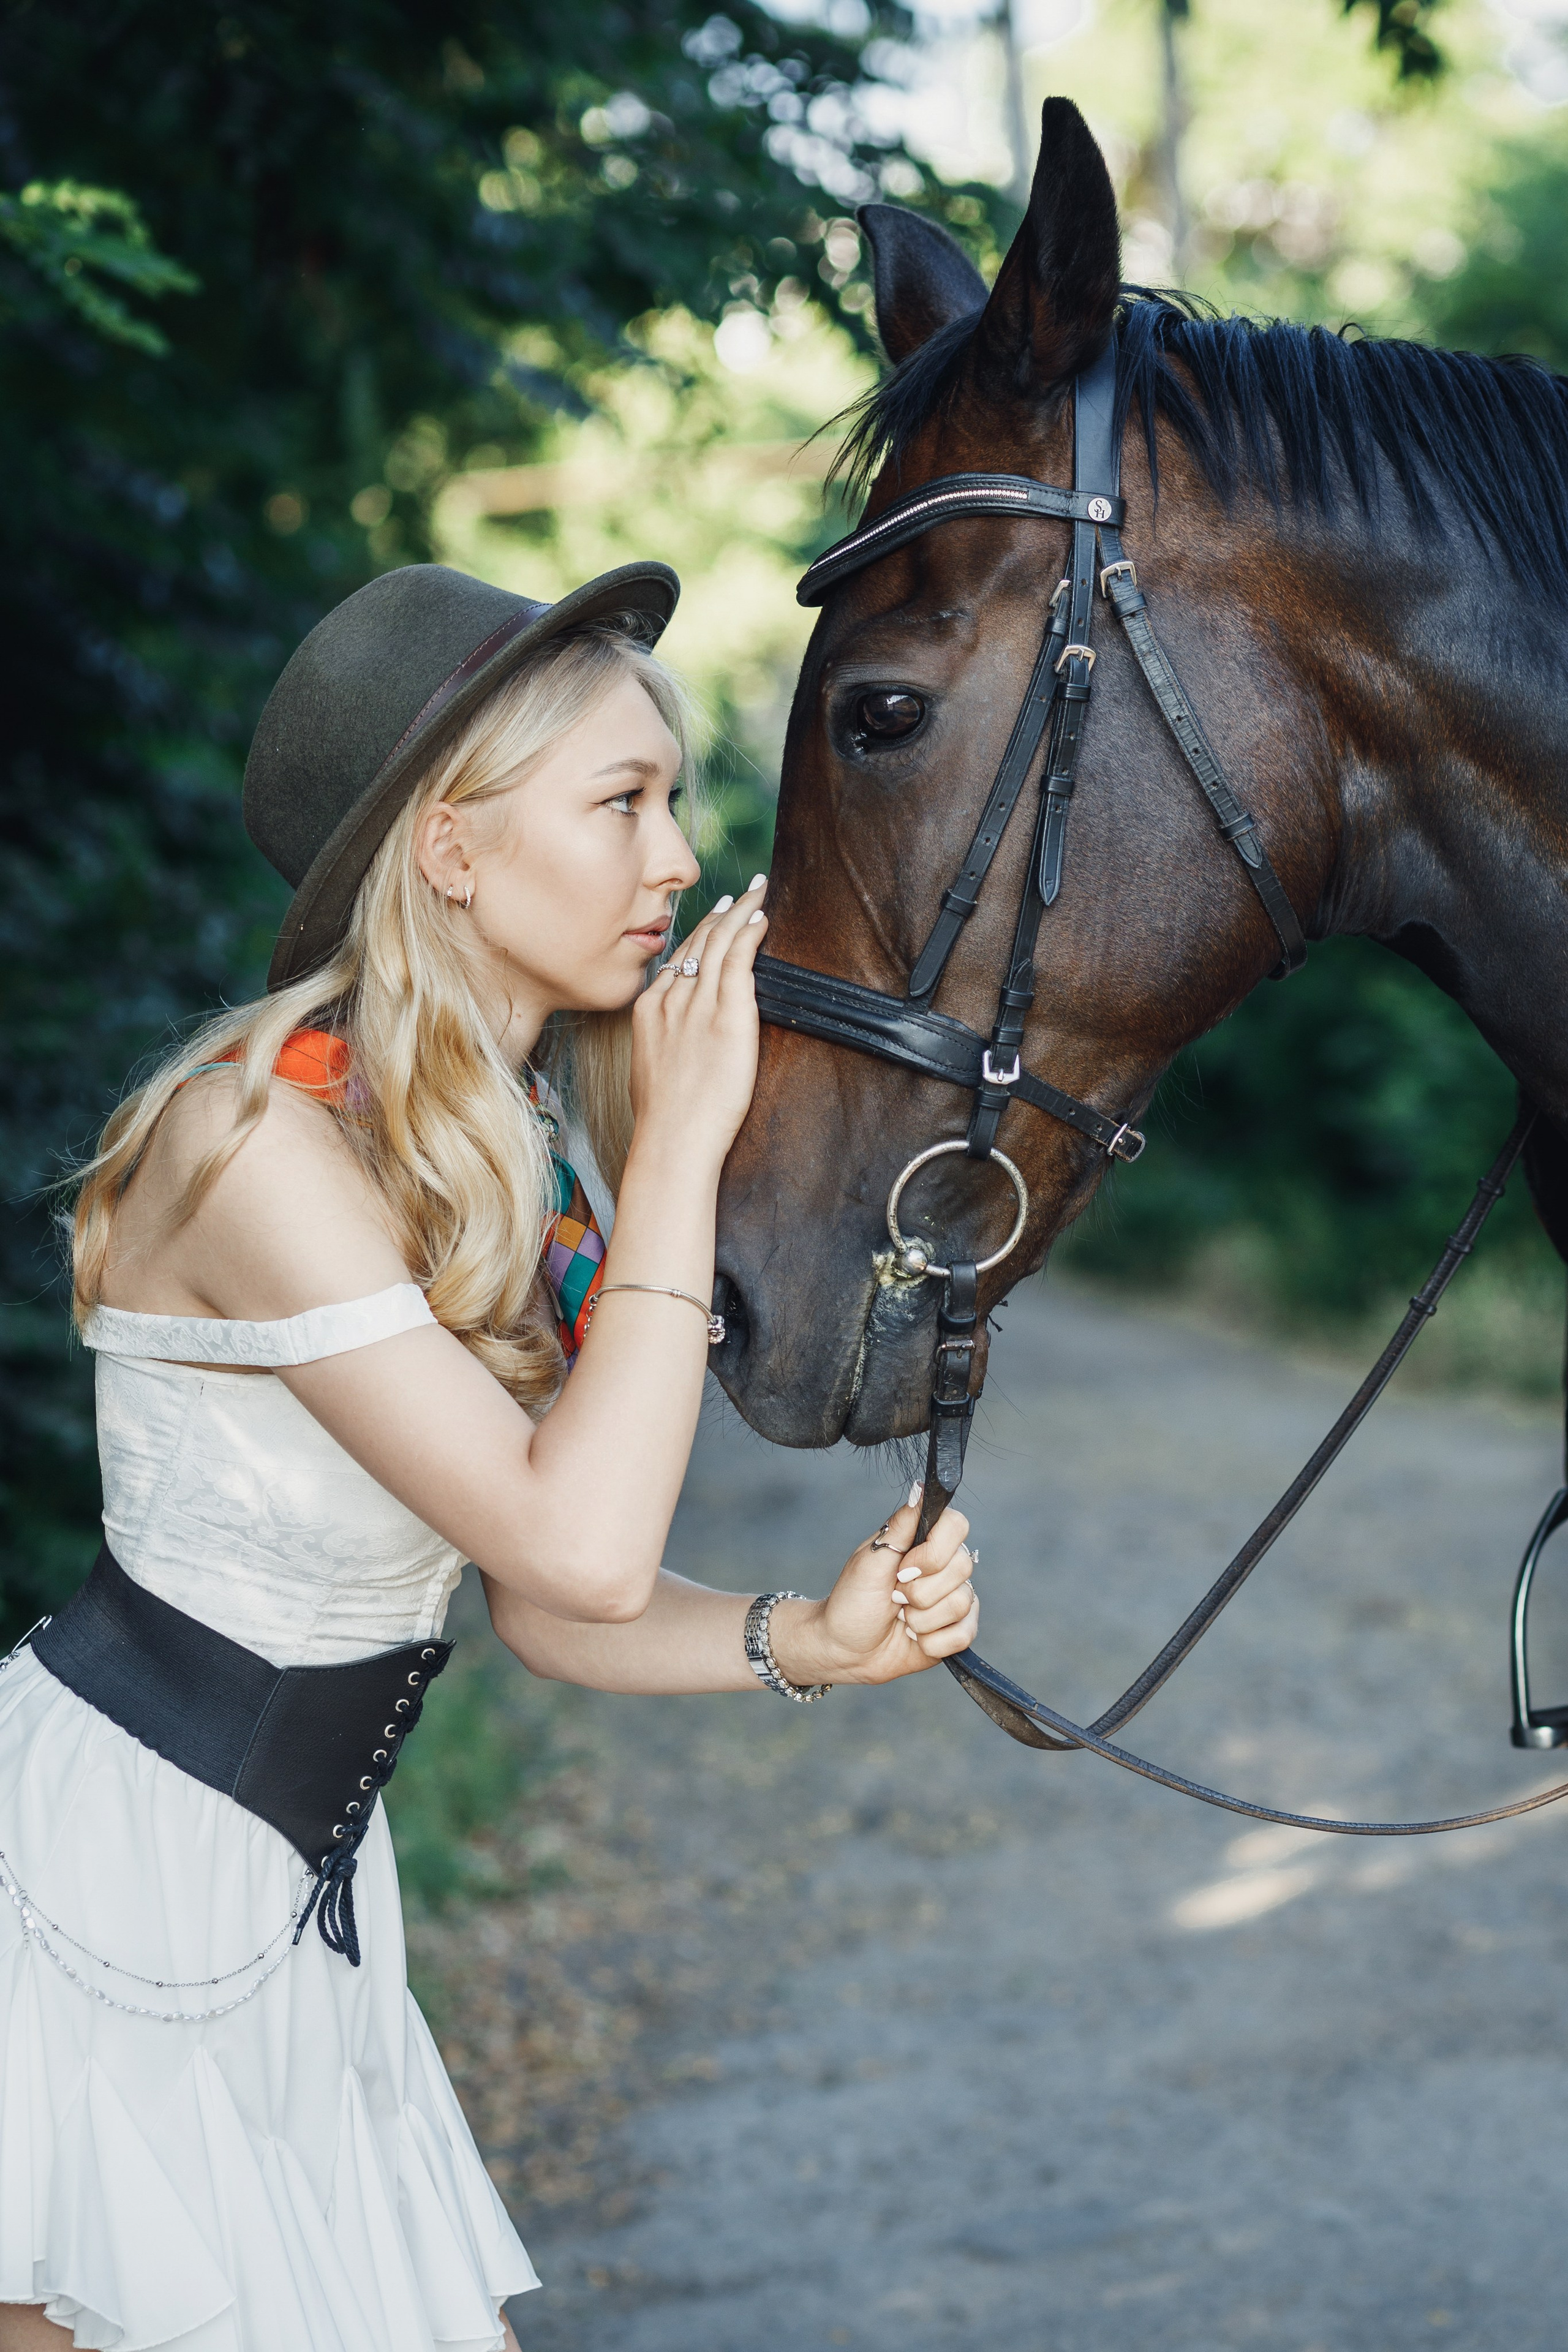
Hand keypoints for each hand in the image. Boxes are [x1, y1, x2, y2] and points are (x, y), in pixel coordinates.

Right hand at [629, 876, 767, 1166]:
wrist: (672, 1139)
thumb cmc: (664, 1119)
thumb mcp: (651, 1068)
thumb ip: (664, 1042)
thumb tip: (677, 1040)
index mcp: (650, 1010)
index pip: (677, 959)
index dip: (699, 933)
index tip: (715, 917)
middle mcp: (671, 998)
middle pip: (698, 941)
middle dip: (723, 912)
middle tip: (743, 891)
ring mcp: (698, 1004)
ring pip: (720, 942)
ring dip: (742, 912)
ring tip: (759, 893)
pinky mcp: (727, 1015)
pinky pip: (738, 960)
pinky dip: (749, 934)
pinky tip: (762, 919)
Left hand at [769, 1489, 978, 1689]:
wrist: (845, 1649)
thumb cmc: (852, 1601)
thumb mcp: (870, 1560)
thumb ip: (900, 1526)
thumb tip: (921, 1488)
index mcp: (925, 1542)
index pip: (958, 1526)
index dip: (934, 1551)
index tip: (903, 1568)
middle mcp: (945, 1567)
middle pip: (962, 1568)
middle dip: (920, 1591)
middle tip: (894, 1596)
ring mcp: (954, 1600)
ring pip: (962, 1604)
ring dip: (921, 1619)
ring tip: (901, 1617)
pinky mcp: (957, 1632)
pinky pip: (963, 1635)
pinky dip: (931, 1642)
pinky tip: (913, 1637)